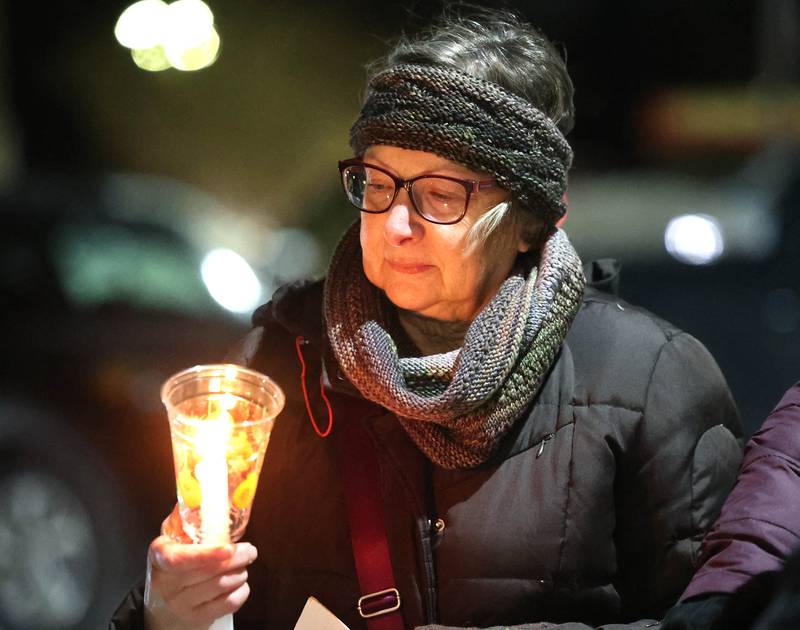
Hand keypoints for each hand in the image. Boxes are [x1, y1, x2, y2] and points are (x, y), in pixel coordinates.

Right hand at [143, 506, 257, 629]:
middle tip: (250, 550)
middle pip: (210, 571)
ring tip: (243, 565)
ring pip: (222, 585)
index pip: (180, 558)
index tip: (227, 548)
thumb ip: (185, 520)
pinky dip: (241, 591)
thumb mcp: (170, 543)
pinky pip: (228, 604)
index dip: (206, 554)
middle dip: (238, 558)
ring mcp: (181, 604)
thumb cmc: (172, 568)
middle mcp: (167, 583)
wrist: (160, 610)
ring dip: (240, 572)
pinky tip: (240, 583)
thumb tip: (202, 491)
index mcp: (160, 556)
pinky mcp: (196, 618)